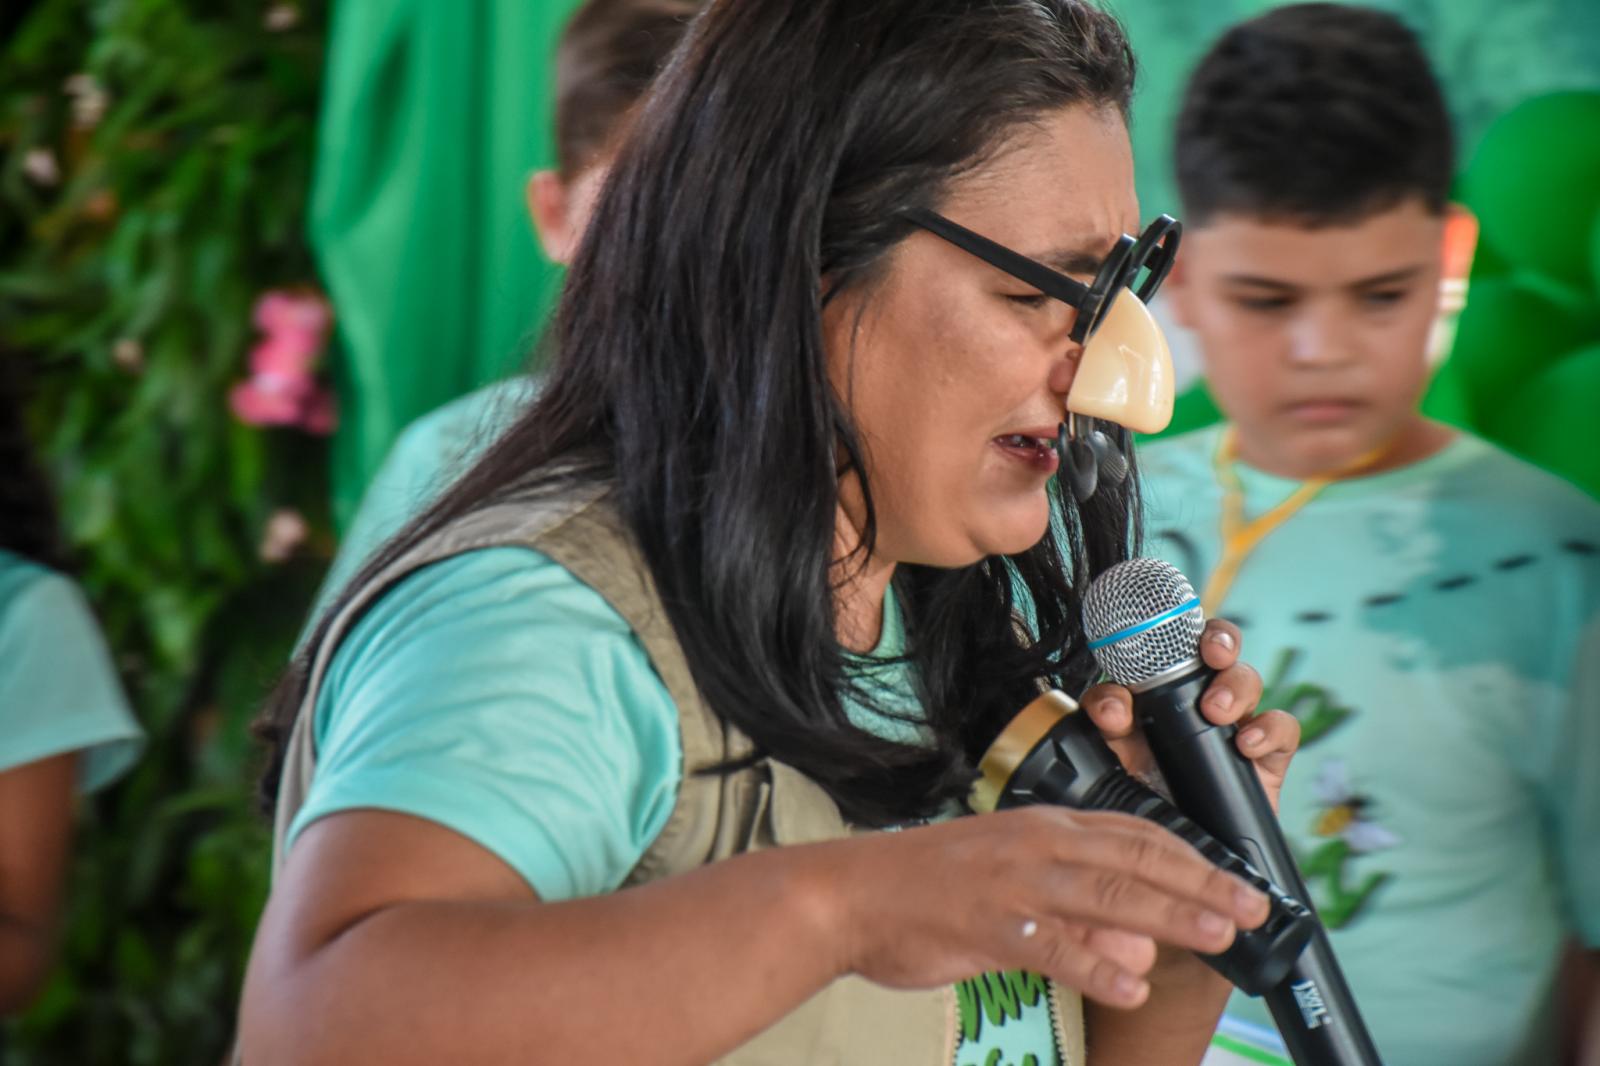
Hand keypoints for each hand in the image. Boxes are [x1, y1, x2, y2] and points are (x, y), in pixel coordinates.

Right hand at [829, 803, 1270, 1009]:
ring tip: (1218, 937)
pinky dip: (1097, 965)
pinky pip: (1054, 945)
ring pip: (1109, 894)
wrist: (851, 895)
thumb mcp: (1009, 889)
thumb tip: (1137, 947)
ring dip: (1170, 916)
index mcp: (1044, 827)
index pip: (1136, 834)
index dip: (1194, 859)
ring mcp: (1014, 883)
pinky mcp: (989, 924)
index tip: (1237, 881)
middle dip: (1202, 885)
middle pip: (1137, 860)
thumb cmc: (927, 890)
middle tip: (1253, 909)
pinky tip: (1132, 986)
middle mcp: (1037, 846)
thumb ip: (1073, 915)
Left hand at [1080, 618, 1299, 811]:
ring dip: (1235, 686)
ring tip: (1217, 710)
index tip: (1167, 635)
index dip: (1172, 631)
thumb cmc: (1143, 794)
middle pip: (1219, 648)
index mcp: (1160, 688)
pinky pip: (1283, 728)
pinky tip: (1247, 744)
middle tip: (1210, 655)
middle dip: (1219, 640)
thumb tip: (1111, 706)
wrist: (1174, 852)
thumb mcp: (1114, 755)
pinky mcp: (1268, 756)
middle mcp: (1200, 698)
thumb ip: (1106, 723)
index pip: (1170, 644)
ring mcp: (1235, 724)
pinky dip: (1268, 730)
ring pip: (1247, 680)